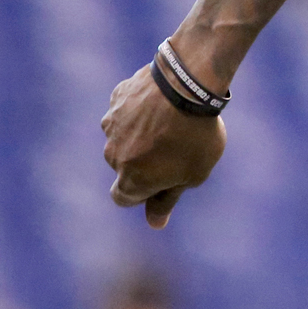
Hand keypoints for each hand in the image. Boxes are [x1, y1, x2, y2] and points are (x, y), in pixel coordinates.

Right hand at [101, 63, 225, 228]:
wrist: (188, 84)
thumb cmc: (195, 135)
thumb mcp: (192, 175)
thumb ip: (168, 200)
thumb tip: (155, 224)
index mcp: (130, 180)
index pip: (123, 198)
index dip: (144, 192)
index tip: (164, 180)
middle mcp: (113, 155)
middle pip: (124, 166)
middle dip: (144, 161)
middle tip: (176, 146)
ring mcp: (112, 125)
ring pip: (124, 135)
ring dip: (141, 133)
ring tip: (173, 121)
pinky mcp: (117, 98)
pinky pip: (127, 109)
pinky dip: (141, 109)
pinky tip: (164, 102)